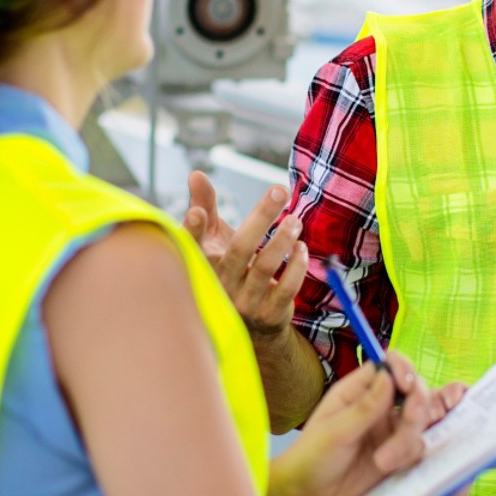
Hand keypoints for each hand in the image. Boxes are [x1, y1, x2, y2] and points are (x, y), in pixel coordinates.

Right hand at [183, 172, 305, 345]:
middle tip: (280, 190)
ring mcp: (244, 302)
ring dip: (283, 238)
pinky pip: (286, 287)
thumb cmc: (231, 267)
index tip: (197, 212)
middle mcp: (221, 284)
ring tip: (295, 220)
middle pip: (240, 248)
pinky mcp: (269, 314)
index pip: (194, 245)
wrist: (252, 322)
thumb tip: (196, 174)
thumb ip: (206, 204)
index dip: (193, 230)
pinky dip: (297, 265)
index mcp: (204, 262)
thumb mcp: (216, 237)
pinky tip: (302, 248)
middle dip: (261, 216)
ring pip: (265, 266)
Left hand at [266, 351, 467, 495]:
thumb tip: (389, 375)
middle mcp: (379, 406)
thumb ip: (365, 406)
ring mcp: (390, 430)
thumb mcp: (336, 431)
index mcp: (357, 391)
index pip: (390, 366)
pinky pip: (418, 447)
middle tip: (410, 419)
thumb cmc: (312, 458)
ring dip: (407, 439)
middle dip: (417, 405)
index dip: (403, 369)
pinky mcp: (399, 454)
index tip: (407, 385)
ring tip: (382, 462)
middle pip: (414, 391)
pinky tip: (387, 467)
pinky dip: (409, 455)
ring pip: (419, 421)